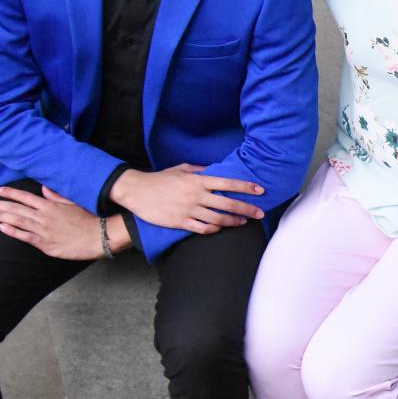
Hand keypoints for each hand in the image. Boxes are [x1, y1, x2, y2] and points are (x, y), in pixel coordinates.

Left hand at [0, 186, 107, 259]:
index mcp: (50, 205)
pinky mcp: (46, 244)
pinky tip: (1, 227)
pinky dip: (13, 231)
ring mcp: (43, 230)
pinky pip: (25, 237)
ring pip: (16, 221)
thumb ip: (57, 196)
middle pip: (14, 208)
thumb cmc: (90, 219)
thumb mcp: (74, 202)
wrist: (100, 236)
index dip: (10, 193)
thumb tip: (45, 189)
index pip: (25, 197)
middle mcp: (43, 216)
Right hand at [110, 164, 264, 233]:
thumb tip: (214, 170)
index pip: (227, 183)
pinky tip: (219, 228)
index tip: (260, 191)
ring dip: (233, 221)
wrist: (137, 191)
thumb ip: (200, 171)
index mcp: (198, 181)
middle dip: (247, 209)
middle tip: (260, 213)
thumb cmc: (160, 179)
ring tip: (243, 222)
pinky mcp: (181, 222)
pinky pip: (202, 228)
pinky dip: (214, 229)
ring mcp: (189, 210)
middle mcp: (196, 196)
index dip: (245, 187)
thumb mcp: (181, 169)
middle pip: (228, 204)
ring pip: (218, 219)